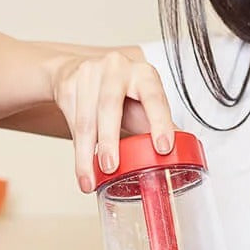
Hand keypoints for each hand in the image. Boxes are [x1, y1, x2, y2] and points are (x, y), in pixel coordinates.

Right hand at [48, 51, 177, 191]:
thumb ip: (155, 125)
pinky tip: (82, 169)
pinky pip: (72, 122)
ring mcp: (89, 73)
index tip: (162, 148)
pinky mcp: (68, 84)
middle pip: (110, 106)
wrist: (78, 72)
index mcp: (143, 74)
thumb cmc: (118, 93)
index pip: (153, 98)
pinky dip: (78, 150)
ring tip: (90, 180)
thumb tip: (181, 154)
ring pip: (86, 119)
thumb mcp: (141, 104)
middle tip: (111, 167)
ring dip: (86, 154)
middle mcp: (116, 68)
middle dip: (110, 140)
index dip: (159, 123)